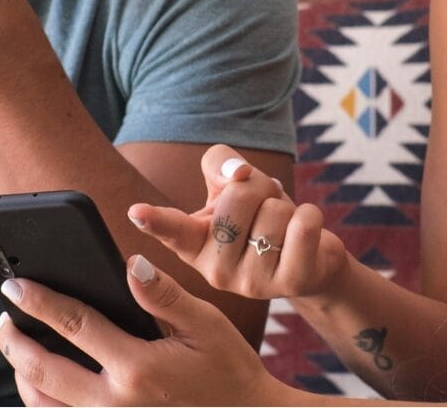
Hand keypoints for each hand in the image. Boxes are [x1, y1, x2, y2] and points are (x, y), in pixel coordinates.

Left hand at [0, 255, 284, 405]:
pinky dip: (45, 405)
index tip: (14, 285)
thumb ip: (164, 295)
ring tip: (20, 350)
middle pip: (42, 373)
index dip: (39, 302)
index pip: (74, 325)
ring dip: (23, 377)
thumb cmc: (229, 371)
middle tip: (5, 318)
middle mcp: (116, 403)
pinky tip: (45, 385)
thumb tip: (129, 264)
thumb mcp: (206, 325)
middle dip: (14, 342)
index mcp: (139, 367)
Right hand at [128, 145, 348, 299]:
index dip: (154, 219)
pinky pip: (303, 225)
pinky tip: (304, 232)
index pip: (172, 229)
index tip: (136, 212)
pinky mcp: (289, 283)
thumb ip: (220, 164)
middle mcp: (215, 269)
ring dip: (285, 207)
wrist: (307, 260)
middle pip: (239, 197)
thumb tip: (237, 173)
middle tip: (263, 209)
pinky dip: (310, 215)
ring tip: (283, 228)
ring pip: (273, 211)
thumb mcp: (231, 188)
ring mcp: (251, 282)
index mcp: (194, 243)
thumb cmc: (260, 218)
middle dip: (260, 189)